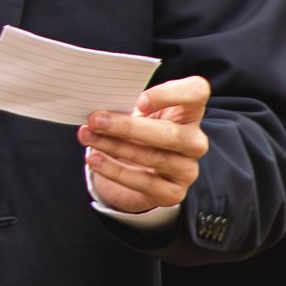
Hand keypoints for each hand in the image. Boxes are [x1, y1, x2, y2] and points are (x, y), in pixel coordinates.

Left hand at [80, 75, 210, 212]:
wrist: (131, 170)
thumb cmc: (133, 132)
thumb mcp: (131, 113)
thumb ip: (123, 104)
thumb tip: (97, 108)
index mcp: (188, 111)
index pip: (197, 92)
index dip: (172, 94)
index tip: (139, 101)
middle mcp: (194, 141)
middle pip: (173, 134)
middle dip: (129, 127)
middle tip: (96, 120)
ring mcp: (187, 169)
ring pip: (156, 158)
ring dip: (115, 146)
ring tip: (88, 137)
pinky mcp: (173, 193)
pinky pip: (145, 183)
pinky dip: (116, 170)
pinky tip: (95, 159)